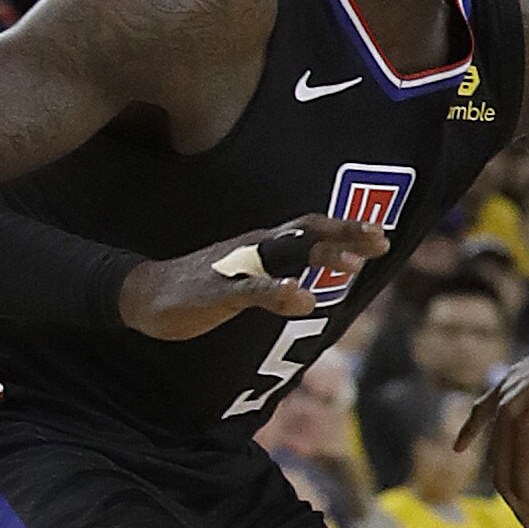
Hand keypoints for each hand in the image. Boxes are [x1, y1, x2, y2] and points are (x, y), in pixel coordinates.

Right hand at [119, 214, 388, 340]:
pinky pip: (250, 290)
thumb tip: (318, 287)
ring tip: (352, 264)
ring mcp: (236, 267)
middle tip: (382, 238)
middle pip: (305, 233)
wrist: (146, 294)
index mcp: (265, 245)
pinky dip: (278, 292)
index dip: (345, 229)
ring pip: (283, 254)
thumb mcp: (251, 278)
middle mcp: (255, 248)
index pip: (311, 229)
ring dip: (319, 256)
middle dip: (344, 234)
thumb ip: (283, 277)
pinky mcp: (217, 291)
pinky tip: (302, 298)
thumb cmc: (205, 285)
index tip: (381, 233)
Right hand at [465, 301, 528, 527]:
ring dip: (507, 477)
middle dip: (522, 504)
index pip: (524, 483)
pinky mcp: (509, 383)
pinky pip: (483, 412)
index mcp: (528, 430)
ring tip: (524, 502)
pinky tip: (461, 448)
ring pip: (495, 447)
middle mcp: (507, 414)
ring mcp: (504, 397)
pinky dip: (472, 431)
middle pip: (504, 472)